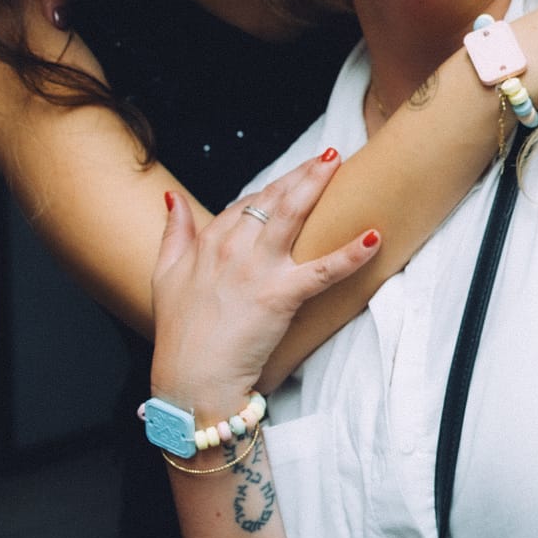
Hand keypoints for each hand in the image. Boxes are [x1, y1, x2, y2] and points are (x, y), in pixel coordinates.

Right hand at [150, 149, 381, 417]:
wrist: (191, 380)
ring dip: (316, 186)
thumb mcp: (164, 276)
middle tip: (330, 156)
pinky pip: (323, 270)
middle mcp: (233, 248)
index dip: (273, 189)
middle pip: (272, 198)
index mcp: (209, 243)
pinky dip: (351, 253)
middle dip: (302, 174)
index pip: (246, 204)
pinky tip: (374, 237)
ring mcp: (257, 270)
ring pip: (292, 216)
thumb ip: (173, 233)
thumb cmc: (178, 334)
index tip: (294, 179)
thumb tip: (172, 198)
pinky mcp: (280, 296)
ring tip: (340, 165)